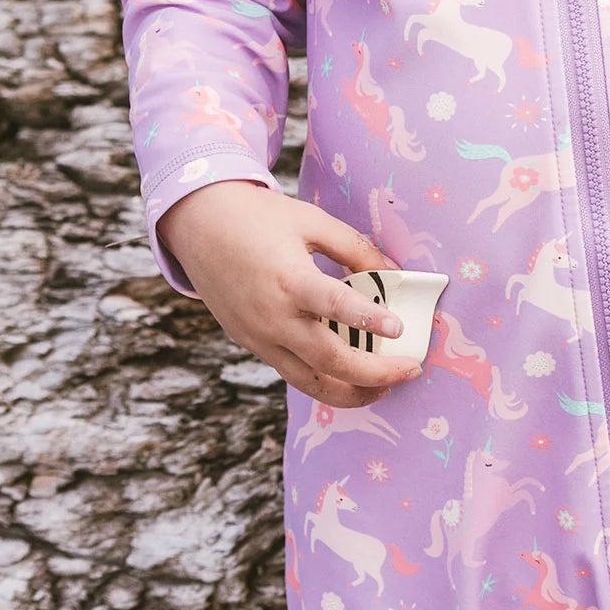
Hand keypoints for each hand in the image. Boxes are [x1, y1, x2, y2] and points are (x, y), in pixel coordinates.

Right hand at [157, 180, 422, 408]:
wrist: (199, 225)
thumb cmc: (258, 217)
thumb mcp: (311, 221)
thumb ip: (354, 248)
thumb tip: (394, 271)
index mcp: (290, 278)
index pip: (334, 306)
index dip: (368, 319)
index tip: (398, 328)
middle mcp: (273, 316)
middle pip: (328, 360)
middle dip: (373, 373)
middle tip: (409, 370)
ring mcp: (259, 336)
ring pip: (309, 380)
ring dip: (349, 392)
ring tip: (383, 388)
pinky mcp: (251, 343)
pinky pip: (291, 372)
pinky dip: (322, 381)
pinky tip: (348, 378)